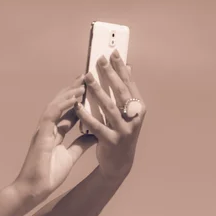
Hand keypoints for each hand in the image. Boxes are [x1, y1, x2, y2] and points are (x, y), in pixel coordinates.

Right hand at [15, 76, 97, 197]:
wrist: (36, 188)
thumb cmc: (49, 174)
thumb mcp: (70, 156)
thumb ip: (80, 144)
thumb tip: (94, 135)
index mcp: (54, 133)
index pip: (67, 111)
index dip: (77, 100)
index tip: (89, 89)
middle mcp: (48, 128)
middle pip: (61, 104)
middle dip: (73, 90)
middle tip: (87, 77)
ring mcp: (43, 130)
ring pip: (55, 104)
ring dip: (69, 93)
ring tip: (83, 82)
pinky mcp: (41, 134)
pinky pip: (52, 114)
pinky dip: (63, 104)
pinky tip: (74, 97)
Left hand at [75, 50, 146, 180]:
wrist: (119, 163)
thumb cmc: (120, 132)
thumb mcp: (127, 113)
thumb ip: (125, 93)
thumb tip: (127, 66)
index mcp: (138, 109)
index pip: (129, 84)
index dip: (121, 68)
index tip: (113, 52)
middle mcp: (134, 118)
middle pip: (121, 93)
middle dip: (110, 74)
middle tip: (99, 59)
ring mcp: (124, 130)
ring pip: (109, 107)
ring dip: (97, 90)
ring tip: (87, 77)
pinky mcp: (111, 141)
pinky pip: (96, 125)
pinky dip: (86, 115)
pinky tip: (77, 105)